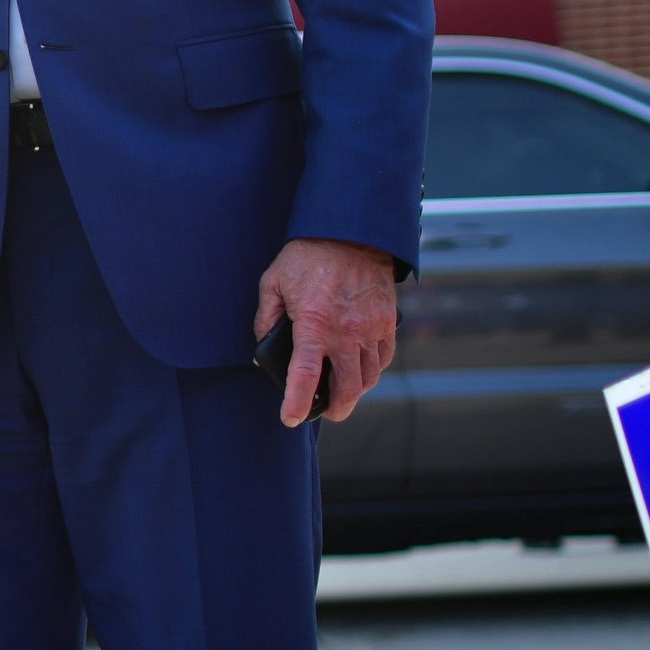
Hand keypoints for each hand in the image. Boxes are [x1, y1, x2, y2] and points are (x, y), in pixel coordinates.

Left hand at [253, 237, 396, 425]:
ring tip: (343, 394)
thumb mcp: (273, 281)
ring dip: (356, 392)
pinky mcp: (387, 321)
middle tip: (327, 413)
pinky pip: (383, 358)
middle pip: (347, 388)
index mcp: (314, 324)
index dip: (297, 402)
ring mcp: (370, 328)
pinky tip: (361, 369)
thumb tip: (262, 344)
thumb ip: (265, 317)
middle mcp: (346, 331)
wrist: (352, 231)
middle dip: (337, 409)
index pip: (305, 376)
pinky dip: (372, 370)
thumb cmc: (308, 255)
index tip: (291, 418)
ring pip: (368, 377)